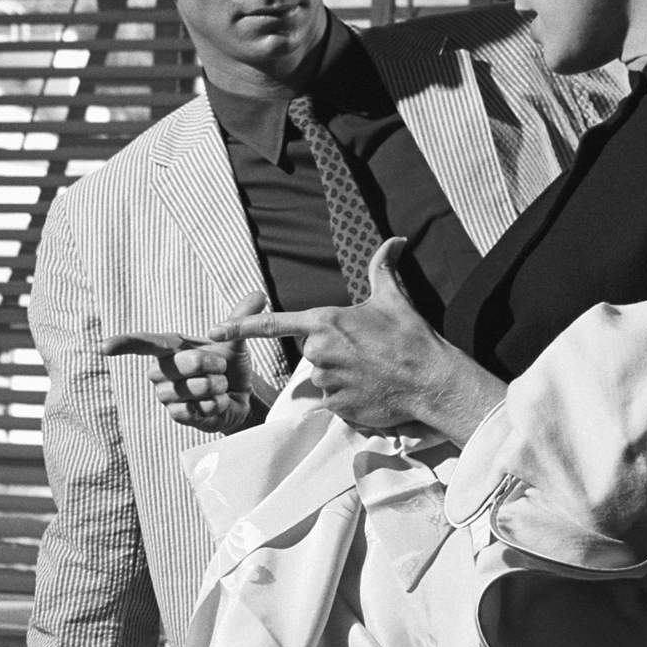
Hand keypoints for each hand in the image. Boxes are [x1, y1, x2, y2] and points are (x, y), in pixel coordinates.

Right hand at [107, 291, 267, 434]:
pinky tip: (217, 403)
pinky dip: (215, 405)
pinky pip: (197, 409)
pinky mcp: (177, 417)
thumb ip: (241, 318)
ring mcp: (167, 396)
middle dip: (209, 364)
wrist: (239, 397)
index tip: (104, 347)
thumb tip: (258, 294)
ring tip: (219, 386)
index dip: (124, 344)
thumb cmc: (229, 365)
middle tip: (220, 367)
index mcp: (169, 348)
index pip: (143, 343)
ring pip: (190, 390)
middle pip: (181, 365)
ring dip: (215, 387)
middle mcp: (161, 372)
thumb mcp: (236, 340)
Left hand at [219, 240, 505, 444]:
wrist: (431, 380)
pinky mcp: (336, 406)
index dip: (240, 328)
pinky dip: (348, 397)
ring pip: (321, 378)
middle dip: (331, 353)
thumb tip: (395, 240)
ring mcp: (326, 381)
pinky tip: (370, 389)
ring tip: (370, 372)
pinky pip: (333, 401)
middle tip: (364, 353)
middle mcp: (319, 352)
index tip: (214, 331)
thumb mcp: (394, 297)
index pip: (273, 324)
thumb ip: (382, 268)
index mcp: (325, 322)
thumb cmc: (411, 337)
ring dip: (340, 376)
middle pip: (310, 354)